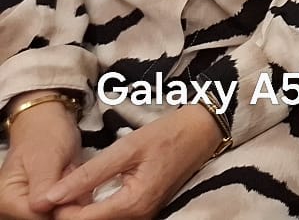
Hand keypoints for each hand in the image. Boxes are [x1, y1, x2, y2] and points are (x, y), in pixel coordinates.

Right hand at [0, 99, 80, 219]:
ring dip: (70, 198)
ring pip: (56, 213)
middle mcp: (10, 208)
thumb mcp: (48, 157)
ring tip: (68, 172)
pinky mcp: (37, 206)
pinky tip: (69, 179)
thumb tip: (44, 209)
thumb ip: (45, 184)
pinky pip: (59, 209)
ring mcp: (23, 208)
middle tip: (70, 172)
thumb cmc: (46, 135)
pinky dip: (71, 197)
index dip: (62, 206)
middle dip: (67, 200)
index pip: (39, 218)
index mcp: (7, 199)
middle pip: (48, 218)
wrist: (46, 123)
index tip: (73, 184)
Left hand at [38, 105, 217, 219]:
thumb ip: (88, 174)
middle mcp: (138, 217)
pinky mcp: (144, 209)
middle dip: (70, 207)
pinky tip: (92, 187)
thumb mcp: (126, 148)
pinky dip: (96, 205)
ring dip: (82, 206)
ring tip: (77, 181)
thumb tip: (50, 196)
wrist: (204, 130)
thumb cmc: (168, 134)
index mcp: (133, 204)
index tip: (55, 183)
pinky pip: (111, 215)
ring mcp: (143, 215)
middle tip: (67, 180)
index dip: (60, 206)